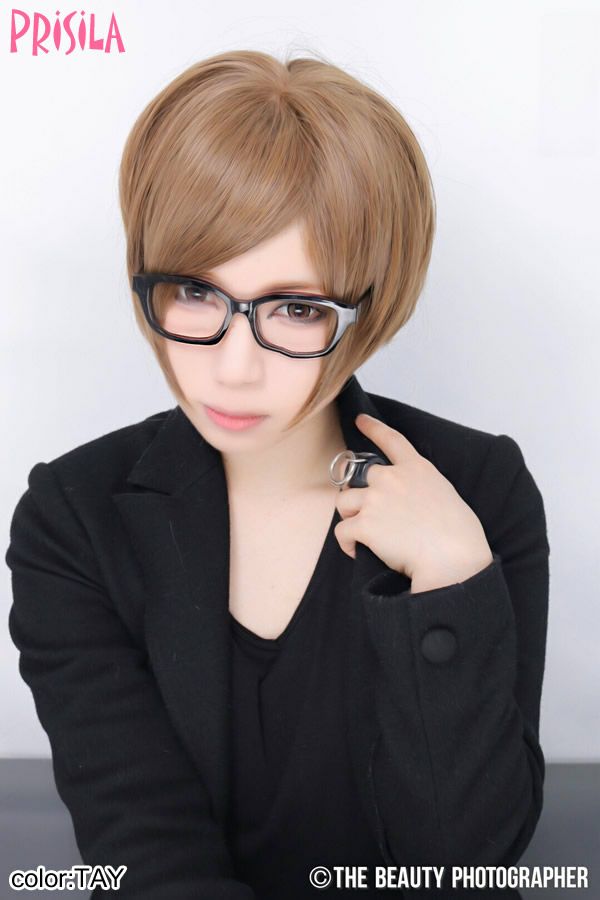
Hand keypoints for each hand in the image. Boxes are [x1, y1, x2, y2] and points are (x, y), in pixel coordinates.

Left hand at [333, 413, 493, 588]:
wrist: (452, 558)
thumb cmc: (459, 534)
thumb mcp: (445, 494)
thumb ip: (420, 487)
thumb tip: (407, 500)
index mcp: (417, 468)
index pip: (391, 439)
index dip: (373, 428)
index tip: (360, 420)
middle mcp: (392, 478)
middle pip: (358, 479)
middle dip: (359, 496)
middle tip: (369, 516)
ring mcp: (375, 500)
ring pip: (344, 503)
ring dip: (351, 518)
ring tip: (365, 537)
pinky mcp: (364, 524)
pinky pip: (342, 531)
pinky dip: (347, 544)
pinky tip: (359, 551)